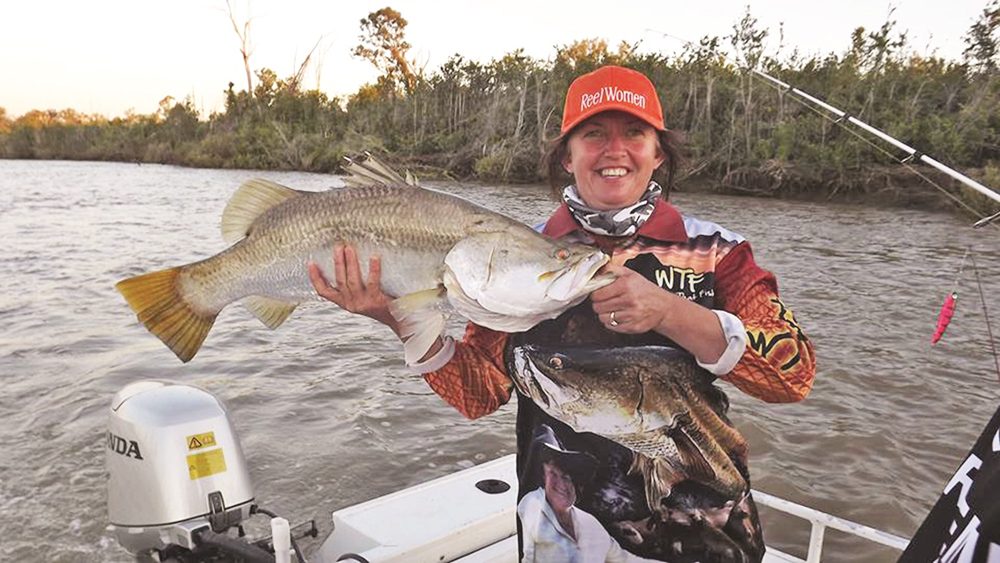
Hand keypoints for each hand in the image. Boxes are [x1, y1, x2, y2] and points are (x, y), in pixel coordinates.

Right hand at [308, 245, 399, 332]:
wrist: (396, 318)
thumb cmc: (378, 303)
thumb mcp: (360, 297)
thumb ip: (352, 286)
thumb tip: (347, 258)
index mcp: (343, 302)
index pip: (324, 292)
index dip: (315, 278)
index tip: (310, 263)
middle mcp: (350, 304)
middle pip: (339, 281)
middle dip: (338, 263)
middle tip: (338, 247)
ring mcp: (362, 303)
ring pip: (352, 281)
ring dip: (350, 263)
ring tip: (350, 248)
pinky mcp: (375, 301)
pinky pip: (373, 283)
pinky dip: (373, 269)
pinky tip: (374, 257)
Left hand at [591, 264, 728, 363]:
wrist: (663, 306)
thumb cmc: (645, 289)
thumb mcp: (631, 274)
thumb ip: (612, 270)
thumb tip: (597, 271)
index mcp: (626, 285)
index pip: (597, 294)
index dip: (595, 295)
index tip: (598, 295)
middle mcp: (628, 300)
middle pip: (598, 307)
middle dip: (599, 305)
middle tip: (605, 302)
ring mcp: (631, 315)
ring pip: (604, 318)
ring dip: (605, 314)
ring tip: (612, 309)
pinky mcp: (633, 327)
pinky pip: (612, 327)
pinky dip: (612, 323)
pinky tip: (618, 316)